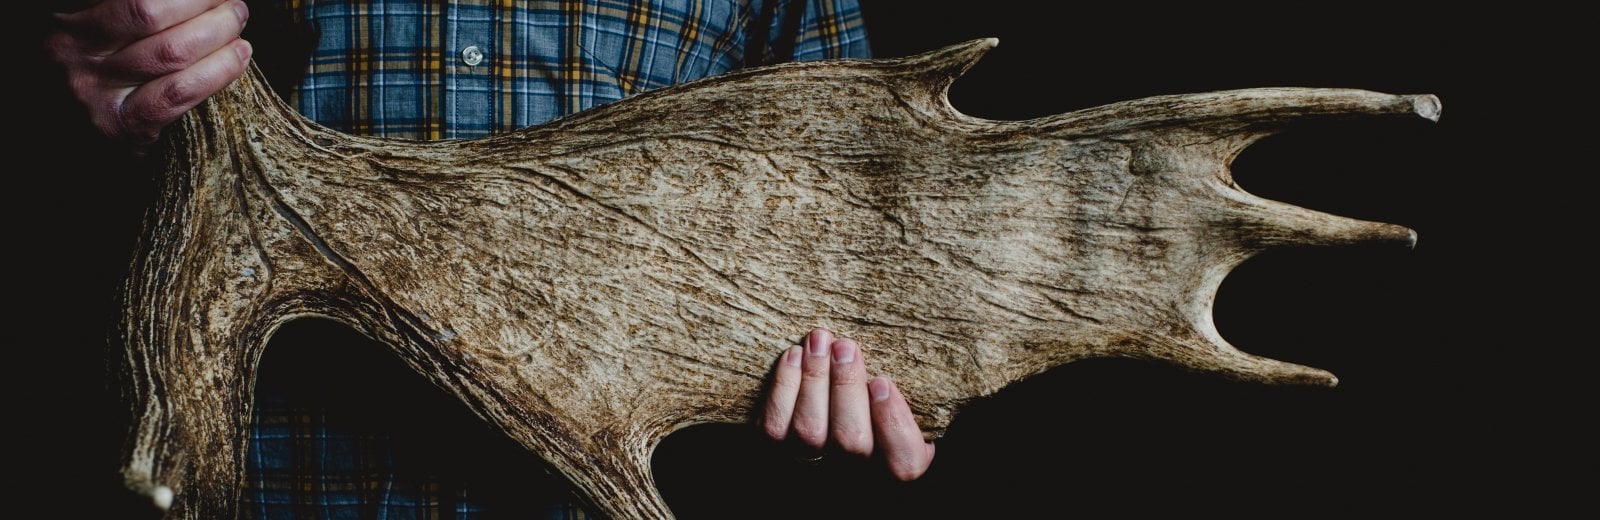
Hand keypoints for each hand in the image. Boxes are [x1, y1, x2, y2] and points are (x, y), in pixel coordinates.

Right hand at [46, 0, 252, 144]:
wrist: (84, 128)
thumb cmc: (106, 65)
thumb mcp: (110, 29)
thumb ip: (139, 12)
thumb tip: (199, 0)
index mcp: (70, 19)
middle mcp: (72, 50)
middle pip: (151, 14)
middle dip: (203, 3)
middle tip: (232, 3)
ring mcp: (94, 90)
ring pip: (171, 52)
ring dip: (218, 32)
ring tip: (236, 22)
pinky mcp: (122, 125)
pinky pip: (180, 92)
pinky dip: (218, 70)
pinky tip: (238, 56)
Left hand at [761, 328, 936, 480]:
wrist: (825, 423)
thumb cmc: (876, 411)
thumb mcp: (911, 411)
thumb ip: (916, 400)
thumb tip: (932, 361)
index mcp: (893, 465)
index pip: (903, 464)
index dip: (894, 424)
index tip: (883, 383)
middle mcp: (853, 473)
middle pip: (851, 441)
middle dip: (846, 387)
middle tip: (845, 347)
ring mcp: (812, 465)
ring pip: (810, 431)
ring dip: (814, 378)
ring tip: (820, 341)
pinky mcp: (776, 452)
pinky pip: (774, 426)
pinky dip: (784, 386)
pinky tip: (794, 356)